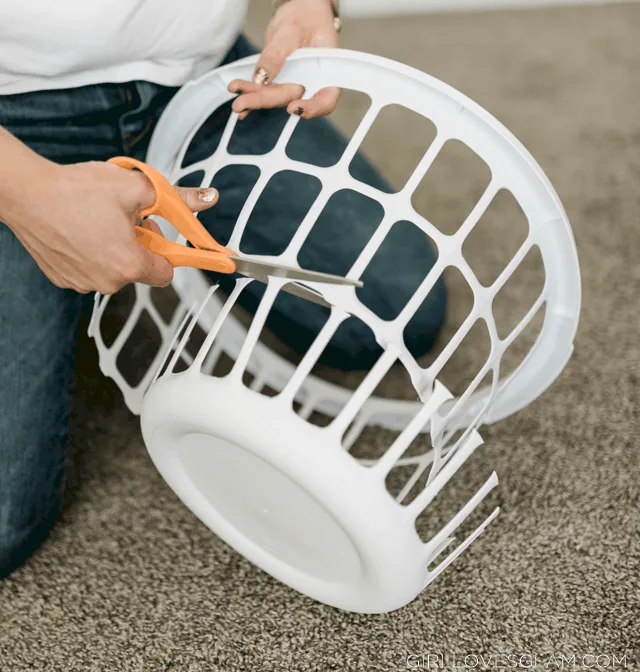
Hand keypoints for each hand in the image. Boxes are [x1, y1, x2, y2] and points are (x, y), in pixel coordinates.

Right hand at [6, 160, 217, 294]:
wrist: (25, 193)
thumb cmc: (76, 190)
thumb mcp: (135, 187)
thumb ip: (175, 198)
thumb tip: (208, 199)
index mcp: (129, 264)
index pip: (166, 273)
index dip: (166, 252)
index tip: (161, 236)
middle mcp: (107, 282)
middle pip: (139, 269)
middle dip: (139, 244)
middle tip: (125, 217)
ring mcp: (82, 283)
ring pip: (113, 268)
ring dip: (114, 248)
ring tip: (97, 220)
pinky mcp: (63, 278)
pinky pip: (89, 269)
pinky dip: (90, 252)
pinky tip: (79, 229)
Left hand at [228, 0, 339, 119]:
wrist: (302, 14)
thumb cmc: (307, 19)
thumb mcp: (292, 31)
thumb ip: (278, 54)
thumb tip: (261, 78)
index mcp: (327, 74)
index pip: (325, 100)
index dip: (311, 108)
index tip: (293, 108)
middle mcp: (311, 84)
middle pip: (291, 99)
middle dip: (265, 101)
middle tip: (241, 103)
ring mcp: (294, 84)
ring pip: (274, 97)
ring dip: (253, 98)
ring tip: (234, 97)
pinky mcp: (280, 81)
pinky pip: (266, 91)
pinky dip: (252, 95)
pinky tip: (239, 100)